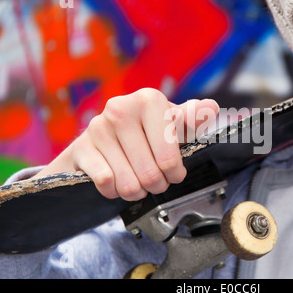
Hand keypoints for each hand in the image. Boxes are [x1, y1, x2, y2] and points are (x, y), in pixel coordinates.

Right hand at [35, 88, 219, 200]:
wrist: (105, 137)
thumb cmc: (148, 132)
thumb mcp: (174, 124)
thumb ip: (193, 119)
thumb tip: (210, 109)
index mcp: (149, 100)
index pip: (169, 157)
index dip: (175, 173)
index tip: (174, 173)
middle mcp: (120, 108)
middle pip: (150, 174)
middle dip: (157, 185)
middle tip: (156, 181)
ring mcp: (98, 127)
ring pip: (128, 183)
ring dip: (136, 191)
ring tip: (139, 182)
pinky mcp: (81, 147)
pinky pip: (105, 183)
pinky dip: (114, 191)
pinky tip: (117, 182)